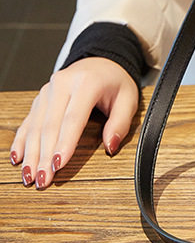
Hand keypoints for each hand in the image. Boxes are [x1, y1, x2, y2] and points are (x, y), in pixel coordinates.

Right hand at [9, 58, 138, 189]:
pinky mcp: (41, 97)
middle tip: (42, 181)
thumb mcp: (128, 98)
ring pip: (36, 126)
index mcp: (87, 83)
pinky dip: (22, 140)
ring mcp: (48, 90)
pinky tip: (18, 158)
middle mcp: (64, 84)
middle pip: (50, 125)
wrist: (101, 61)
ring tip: (29, 176)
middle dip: (44, 156)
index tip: (57, 165)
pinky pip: (28, 121)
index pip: (73, 118)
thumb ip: (120, 123)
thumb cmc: (115, 82)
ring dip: (31, 153)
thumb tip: (111, 146)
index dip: (65, 143)